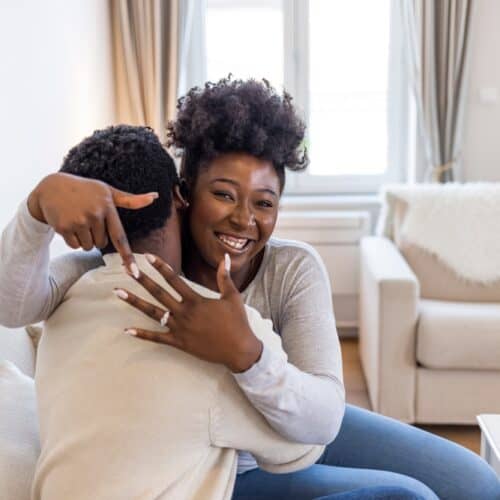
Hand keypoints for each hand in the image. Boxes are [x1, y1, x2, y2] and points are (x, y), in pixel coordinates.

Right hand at [27, 172, 157, 275]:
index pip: (120, 237)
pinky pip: (74, 246)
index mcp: (108, 207)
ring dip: (84, 239)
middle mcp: (94, 214)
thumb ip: (131, 200)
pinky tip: (68, 223)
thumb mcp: (108, 191)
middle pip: (102, 244)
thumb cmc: (86, 190)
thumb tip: (155, 196)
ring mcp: (78, 221)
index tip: (135, 273)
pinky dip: (72, 239)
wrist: (52, 187)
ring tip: (78, 219)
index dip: (128, 256)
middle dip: (96, 236)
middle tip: (87, 218)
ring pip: (88, 246)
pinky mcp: (64, 227)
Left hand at [114, 254, 262, 372]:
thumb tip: (226, 258)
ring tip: (119, 293)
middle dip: (142, 280)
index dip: (160, 267)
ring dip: (135, 302)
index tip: (147, 257)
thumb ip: (224, 277)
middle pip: (158, 293)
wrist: (239, 349)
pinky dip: (142, 334)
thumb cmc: (237, 322)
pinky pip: (157, 338)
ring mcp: (179, 328)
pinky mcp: (179, 343)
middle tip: (127, 269)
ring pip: (152, 313)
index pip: (174, 279)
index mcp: (195, 300)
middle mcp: (184, 313)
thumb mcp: (232, 297)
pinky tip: (127, 330)